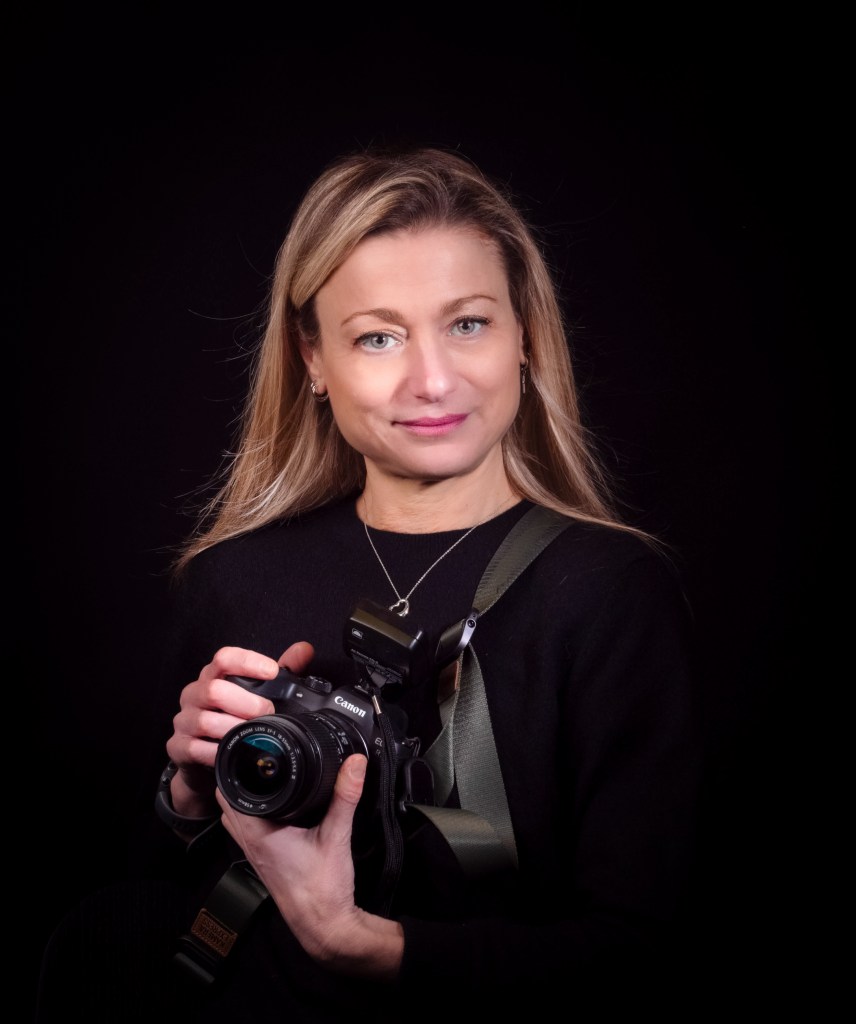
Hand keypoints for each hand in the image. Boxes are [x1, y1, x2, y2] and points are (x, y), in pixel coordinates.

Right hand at [165, 641, 314, 818]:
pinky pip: (196, 749)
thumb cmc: (232, 717)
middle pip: (214, 690)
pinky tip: (233, 752)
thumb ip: (283, 670)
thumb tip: (304, 649)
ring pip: (206, 721)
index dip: (248, 662)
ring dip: (234, 729)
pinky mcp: (178, 747)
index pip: (224, 658)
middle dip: (246, 702)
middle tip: (267, 712)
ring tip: (252, 734)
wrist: (205, 758)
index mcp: (213, 676)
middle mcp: (194, 694)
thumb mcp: (257, 692)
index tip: (272, 671)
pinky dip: (218, 752)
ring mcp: (184, 720)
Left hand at [217, 754, 403, 978]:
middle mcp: (249, 841)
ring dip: (244, 795)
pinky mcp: (264, 859)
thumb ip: (345, 796)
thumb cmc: (322, 889)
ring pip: (235, 815)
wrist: (323, 925)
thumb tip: (355, 763)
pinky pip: (247, 828)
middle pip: (228, 799)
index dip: (234, 766)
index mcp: (258, 832)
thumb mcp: (336, 836)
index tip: (247, 747)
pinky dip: (253, 813)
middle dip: (238, 776)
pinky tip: (276, 807)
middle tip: (258, 756)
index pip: (229, 790)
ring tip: (263, 776)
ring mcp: (253, 852)